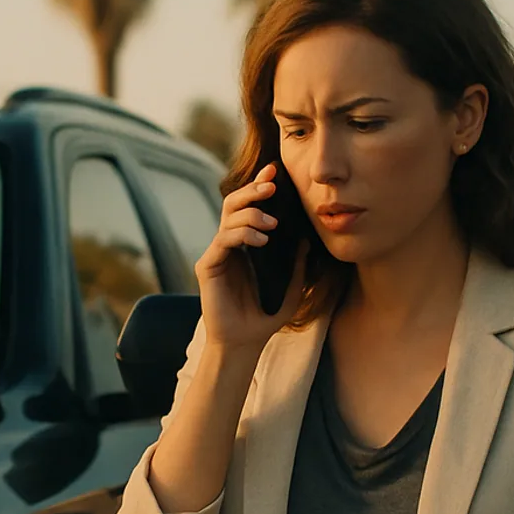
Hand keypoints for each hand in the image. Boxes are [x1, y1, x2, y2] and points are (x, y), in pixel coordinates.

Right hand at [192, 162, 307, 355]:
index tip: (276, 171)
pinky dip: (242, 234)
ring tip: (272, 225)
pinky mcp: (208, 266)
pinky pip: (223, 239)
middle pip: (234, 204)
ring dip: (252, 214)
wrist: (244, 343)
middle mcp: (228, 245)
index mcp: (245, 245)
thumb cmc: (264, 317)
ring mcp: (217, 254)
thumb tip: (306, 239)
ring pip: (229, 218)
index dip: (259, 186)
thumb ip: (296, 264)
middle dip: (253, 190)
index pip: (250, 208)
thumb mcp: (290, 287)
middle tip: (272, 185)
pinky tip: (260, 241)